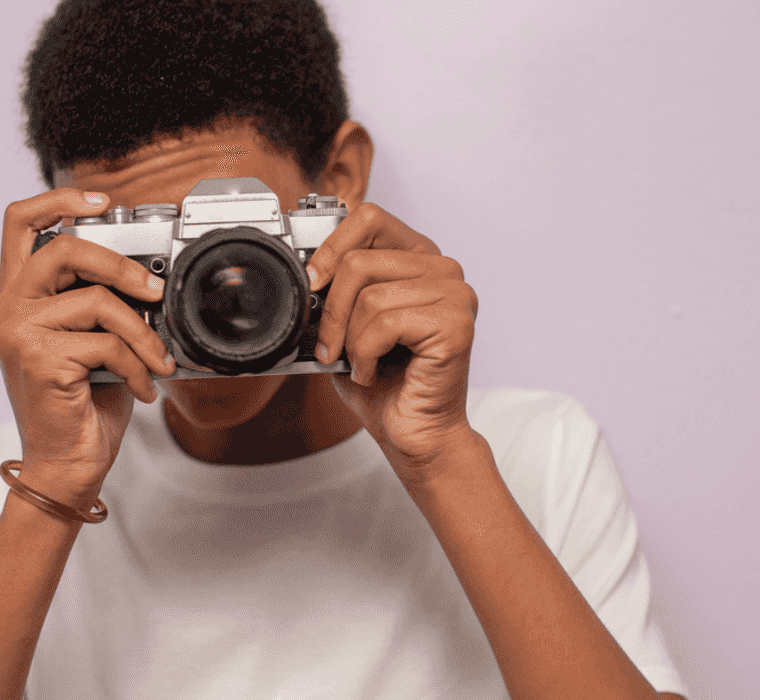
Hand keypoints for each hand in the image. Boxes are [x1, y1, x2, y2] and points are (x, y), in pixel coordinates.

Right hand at [0, 188, 175, 506]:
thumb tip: (146, 277)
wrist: (67, 466)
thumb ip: (100, 301)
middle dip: (123, 266)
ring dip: (143, 333)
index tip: (101, 202)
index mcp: (17, 296)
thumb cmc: (81, 405)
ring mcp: (18, 332)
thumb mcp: (91, 340)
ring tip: (158, 360)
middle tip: (154, 293)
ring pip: (97, 300)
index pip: (20, 223)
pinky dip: (139, 365)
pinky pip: (108, 342)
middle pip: (66, 247)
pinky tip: (144, 387)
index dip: (59, 200)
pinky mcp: (39, 359)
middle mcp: (7, 308)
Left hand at [307, 203, 478, 482]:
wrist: (414, 434)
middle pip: (360, 260)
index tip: (312, 281)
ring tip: (361, 363)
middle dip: (332, 310)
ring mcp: (455, 294)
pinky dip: (366, 355)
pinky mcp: (456, 324)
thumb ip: (337, 289)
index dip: (330, 247)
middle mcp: (443, 270)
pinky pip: (385, 323)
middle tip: (331, 347)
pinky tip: (375, 372)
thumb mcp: (350, 326)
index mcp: (419, 259)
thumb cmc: (385, 384)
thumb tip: (304, 269)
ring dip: (350, 339)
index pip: (368, 217)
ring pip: (369, 295)